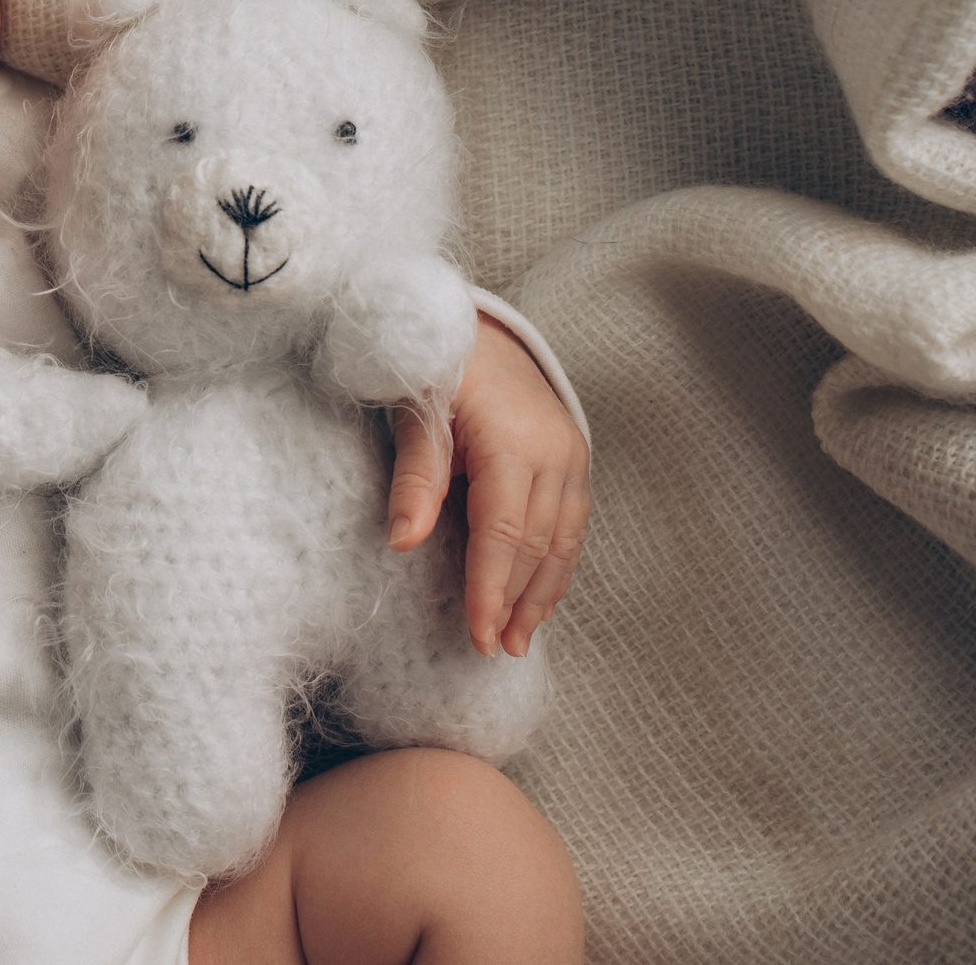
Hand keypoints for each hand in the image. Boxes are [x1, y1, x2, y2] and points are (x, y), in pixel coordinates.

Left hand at [385, 313, 589, 658]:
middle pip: (537, 544)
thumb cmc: (435, 367)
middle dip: (517, 602)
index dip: (491, 588)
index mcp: (511, 441)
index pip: (503, 532)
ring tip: (520, 639)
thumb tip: (401, 543)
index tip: (479, 635)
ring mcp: (571, 454)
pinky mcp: (575, 458)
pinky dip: (556, 565)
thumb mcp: (415, 412)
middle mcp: (553, 451)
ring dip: (544, 594)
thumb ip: (414, 477)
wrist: (477, 325)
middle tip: (496, 649)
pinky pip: (573, 524)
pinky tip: (539, 597)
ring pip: (564, 540)